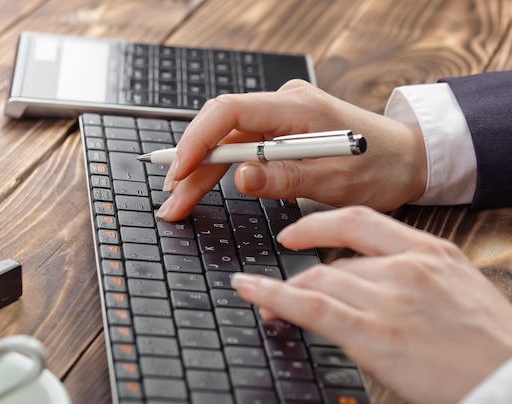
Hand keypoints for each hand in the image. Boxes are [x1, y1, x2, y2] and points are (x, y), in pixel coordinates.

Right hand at [156, 79, 426, 221]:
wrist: (409, 159)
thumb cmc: (381, 167)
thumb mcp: (335, 180)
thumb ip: (285, 177)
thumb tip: (239, 177)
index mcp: (297, 108)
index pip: (229, 113)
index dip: (197, 141)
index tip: (179, 172)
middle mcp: (284, 104)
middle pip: (222, 131)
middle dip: (193, 166)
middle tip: (172, 202)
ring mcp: (281, 116)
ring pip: (227, 141)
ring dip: (201, 170)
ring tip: (179, 199)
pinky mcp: (282, 131)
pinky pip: (241, 146)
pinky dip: (220, 168)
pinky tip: (202, 182)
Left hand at [231, 206, 511, 403]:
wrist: (511, 381)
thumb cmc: (490, 344)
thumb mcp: (458, 290)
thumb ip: (413, 275)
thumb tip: (368, 278)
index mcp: (431, 251)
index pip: (360, 221)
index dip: (318, 224)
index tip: (296, 232)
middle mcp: (406, 268)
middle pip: (334, 262)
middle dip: (302, 276)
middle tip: (280, 288)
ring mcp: (389, 299)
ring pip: (317, 281)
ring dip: (284, 290)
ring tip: (262, 299)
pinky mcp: (374, 334)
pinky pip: (310, 307)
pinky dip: (273, 296)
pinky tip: (250, 291)